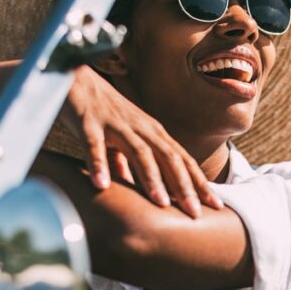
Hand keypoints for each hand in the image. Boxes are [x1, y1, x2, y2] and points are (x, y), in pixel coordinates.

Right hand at [60, 66, 222, 217]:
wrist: (73, 76)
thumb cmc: (102, 112)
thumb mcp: (122, 141)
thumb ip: (129, 165)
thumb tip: (137, 191)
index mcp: (153, 133)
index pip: (182, 160)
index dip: (199, 183)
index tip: (216, 206)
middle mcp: (141, 128)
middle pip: (169, 158)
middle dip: (184, 186)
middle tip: (196, 213)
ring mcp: (116, 124)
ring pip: (139, 152)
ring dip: (151, 178)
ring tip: (161, 204)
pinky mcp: (89, 122)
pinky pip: (95, 145)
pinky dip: (98, 164)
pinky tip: (102, 185)